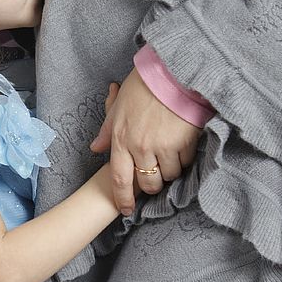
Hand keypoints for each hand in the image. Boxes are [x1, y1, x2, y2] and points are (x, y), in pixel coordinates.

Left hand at [91, 68, 201, 215]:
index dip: (123, 199)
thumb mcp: (118, 107)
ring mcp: (163, 146)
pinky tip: (182, 144)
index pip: (119, 180)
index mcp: (121, 139)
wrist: (171, 72)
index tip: (126, 210)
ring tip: (171, 155)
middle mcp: (140, 147)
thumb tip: (96, 148)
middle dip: (152, 185)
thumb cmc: (143, 87)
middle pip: (148, 183)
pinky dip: (184, 158)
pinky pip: (185, 162)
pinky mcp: (184, 142)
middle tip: (156, 176)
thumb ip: (107, 131)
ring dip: (170, 170)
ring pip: (169, 175)